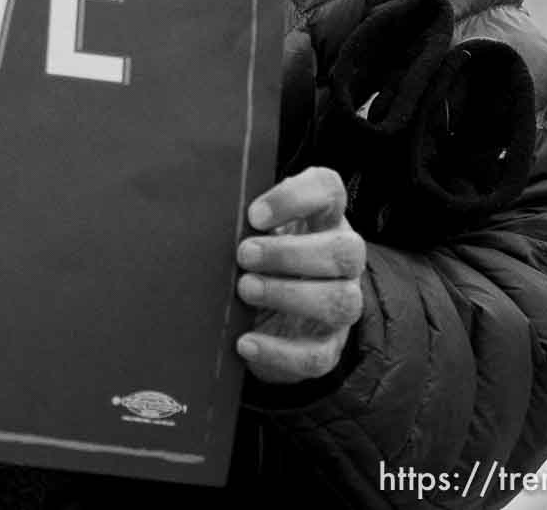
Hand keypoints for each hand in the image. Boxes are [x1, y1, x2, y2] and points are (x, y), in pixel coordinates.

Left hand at [235, 166, 365, 383]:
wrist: (269, 318)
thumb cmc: (255, 258)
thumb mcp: (250, 232)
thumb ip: (239, 220)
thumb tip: (200, 215)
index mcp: (323, 218)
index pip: (328, 190)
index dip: (296, 198)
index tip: (253, 215)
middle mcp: (342, 261)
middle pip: (345, 251)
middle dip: (290, 254)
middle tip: (243, 255)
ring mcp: (342, 304)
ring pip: (341, 302)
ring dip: (288, 296)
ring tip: (244, 290)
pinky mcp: (328, 346)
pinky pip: (318, 356)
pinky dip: (280, 352)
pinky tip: (245, 343)